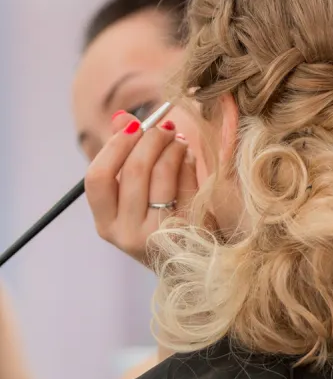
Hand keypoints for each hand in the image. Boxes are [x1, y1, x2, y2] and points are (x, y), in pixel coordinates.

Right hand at [84, 111, 197, 264]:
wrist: (190, 260)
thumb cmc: (156, 219)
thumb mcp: (133, 194)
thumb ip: (123, 155)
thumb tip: (121, 117)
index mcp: (105, 223)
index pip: (97, 178)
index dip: (115, 146)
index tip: (134, 125)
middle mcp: (127, 233)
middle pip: (134, 170)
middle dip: (151, 139)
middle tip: (165, 126)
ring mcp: (158, 235)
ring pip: (163, 174)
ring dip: (173, 147)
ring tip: (179, 139)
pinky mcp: (188, 230)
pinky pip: (188, 184)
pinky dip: (189, 163)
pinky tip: (189, 157)